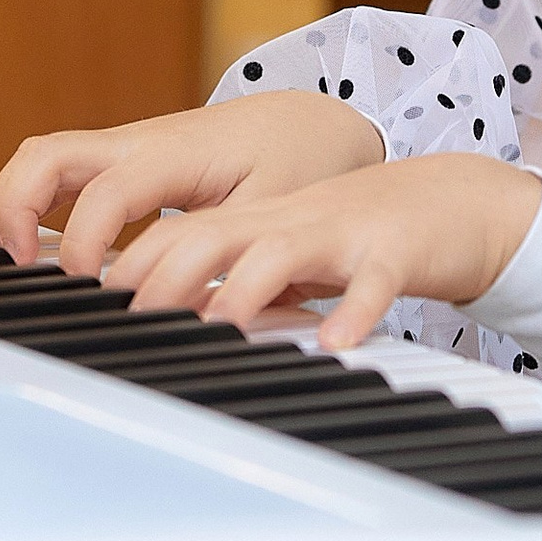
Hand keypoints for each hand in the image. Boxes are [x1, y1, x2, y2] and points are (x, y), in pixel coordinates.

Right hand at [0, 92, 385, 270]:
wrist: (316, 117)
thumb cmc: (300, 159)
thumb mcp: (274, 213)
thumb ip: (224, 256)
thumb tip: (187, 311)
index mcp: (177, 153)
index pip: (105, 192)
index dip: (85, 243)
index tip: (91, 289)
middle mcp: (141, 140)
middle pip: (47, 155)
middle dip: (16, 209)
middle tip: (17, 269)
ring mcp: (129, 144)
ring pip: (46, 157)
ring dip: (19, 204)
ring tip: (18, 265)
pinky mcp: (129, 157)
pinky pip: (65, 168)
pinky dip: (39, 202)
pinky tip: (44, 251)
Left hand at [109, 153, 541, 350]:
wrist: (451, 199)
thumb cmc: (357, 235)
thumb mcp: (286, 253)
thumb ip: (232, 281)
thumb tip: (165, 323)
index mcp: (255, 223)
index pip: (174, 236)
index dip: (128, 270)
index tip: (90, 315)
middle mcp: (287, 221)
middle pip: (210, 236)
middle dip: (164, 280)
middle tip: (134, 330)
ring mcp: (340, 231)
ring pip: (280, 251)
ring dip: (244, 290)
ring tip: (218, 327)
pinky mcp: (394, 251)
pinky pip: (373, 279)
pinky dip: (354, 309)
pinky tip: (337, 341)